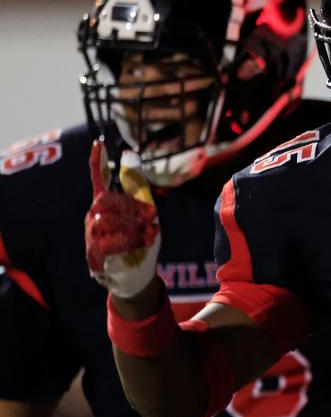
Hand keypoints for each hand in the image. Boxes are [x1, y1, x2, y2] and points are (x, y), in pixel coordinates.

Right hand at [85, 141, 160, 298]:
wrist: (138, 274)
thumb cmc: (138, 241)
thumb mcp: (143, 213)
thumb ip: (137, 187)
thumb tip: (129, 155)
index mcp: (106, 205)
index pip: (98, 179)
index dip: (97, 162)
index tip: (98, 143)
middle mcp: (94, 217)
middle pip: (105, 201)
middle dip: (131, 206)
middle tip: (153, 215)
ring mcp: (92, 235)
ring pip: (107, 221)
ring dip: (133, 226)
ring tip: (150, 232)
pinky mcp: (94, 254)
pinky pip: (108, 242)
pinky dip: (130, 240)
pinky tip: (145, 241)